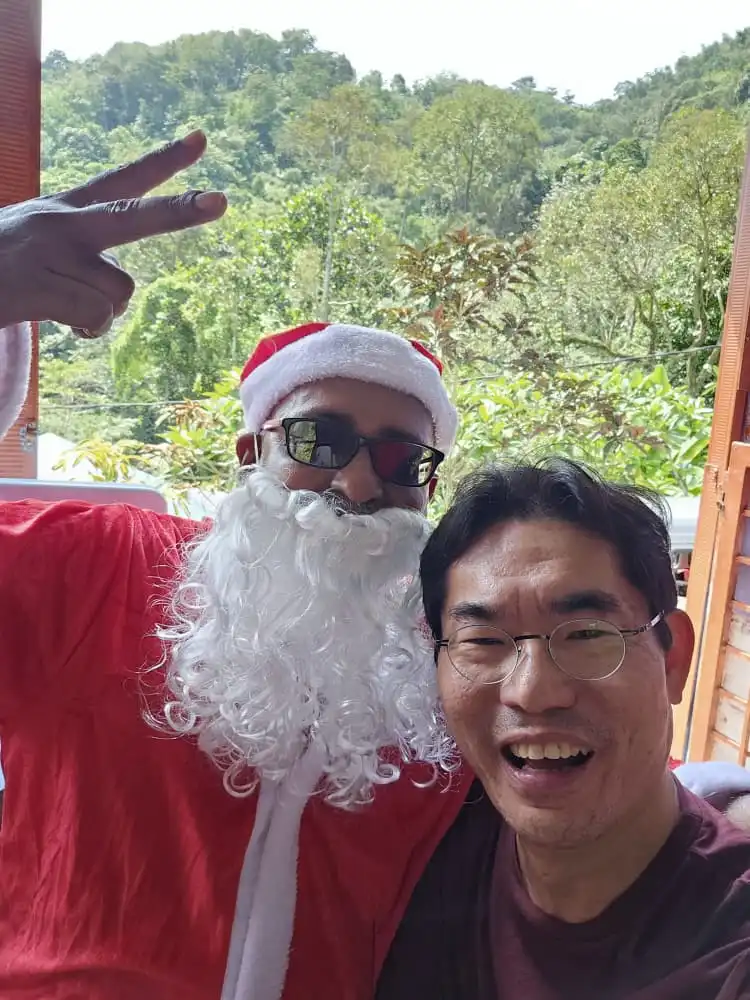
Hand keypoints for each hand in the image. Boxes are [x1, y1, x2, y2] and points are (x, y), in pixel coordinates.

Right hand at [0, 130, 226, 335]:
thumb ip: (81, 255)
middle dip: (180, 212)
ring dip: (103, 310)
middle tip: (222, 201)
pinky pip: (95, 315)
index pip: (121, 180)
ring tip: (67, 305)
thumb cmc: (2, 267)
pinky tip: (58, 319)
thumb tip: (118, 295)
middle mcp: (62, 224)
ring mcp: (50, 253)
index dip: (163, 163)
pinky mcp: (38, 285)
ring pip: (119, 290)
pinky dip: (87, 328)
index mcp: (65, 210)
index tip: (202, 140)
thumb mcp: (37, 243)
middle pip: (134, 217)